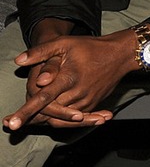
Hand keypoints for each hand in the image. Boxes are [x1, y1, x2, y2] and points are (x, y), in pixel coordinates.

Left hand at [3, 29, 138, 128]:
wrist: (121, 54)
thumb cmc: (91, 47)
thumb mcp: (65, 43)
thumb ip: (41, 51)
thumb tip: (19, 61)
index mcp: (69, 77)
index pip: (43, 98)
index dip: (26, 111)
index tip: (11, 123)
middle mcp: (78, 93)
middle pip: (49, 113)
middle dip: (30, 119)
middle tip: (10, 123)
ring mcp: (86, 101)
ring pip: (60, 120)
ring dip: (44, 120)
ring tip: (28, 121)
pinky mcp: (92, 105)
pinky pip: (73, 119)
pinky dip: (60, 120)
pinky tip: (52, 116)